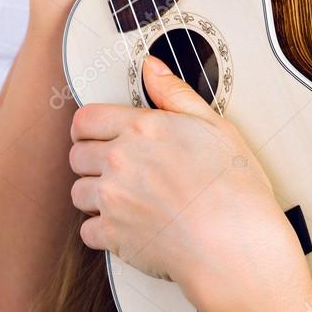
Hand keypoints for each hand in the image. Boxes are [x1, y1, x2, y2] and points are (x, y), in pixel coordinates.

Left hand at [69, 55, 309, 311]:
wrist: (234, 244)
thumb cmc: (233, 186)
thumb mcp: (214, 124)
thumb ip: (175, 93)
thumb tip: (151, 67)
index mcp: (142, 129)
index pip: (87, 119)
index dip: (90, 125)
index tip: (98, 132)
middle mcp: (120, 161)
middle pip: (76, 154)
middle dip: (91, 158)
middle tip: (114, 164)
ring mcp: (113, 200)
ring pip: (77, 192)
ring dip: (94, 193)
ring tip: (122, 195)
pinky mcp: (113, 236)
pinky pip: (86, 230)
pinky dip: (102, 229)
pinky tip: (126, 223)